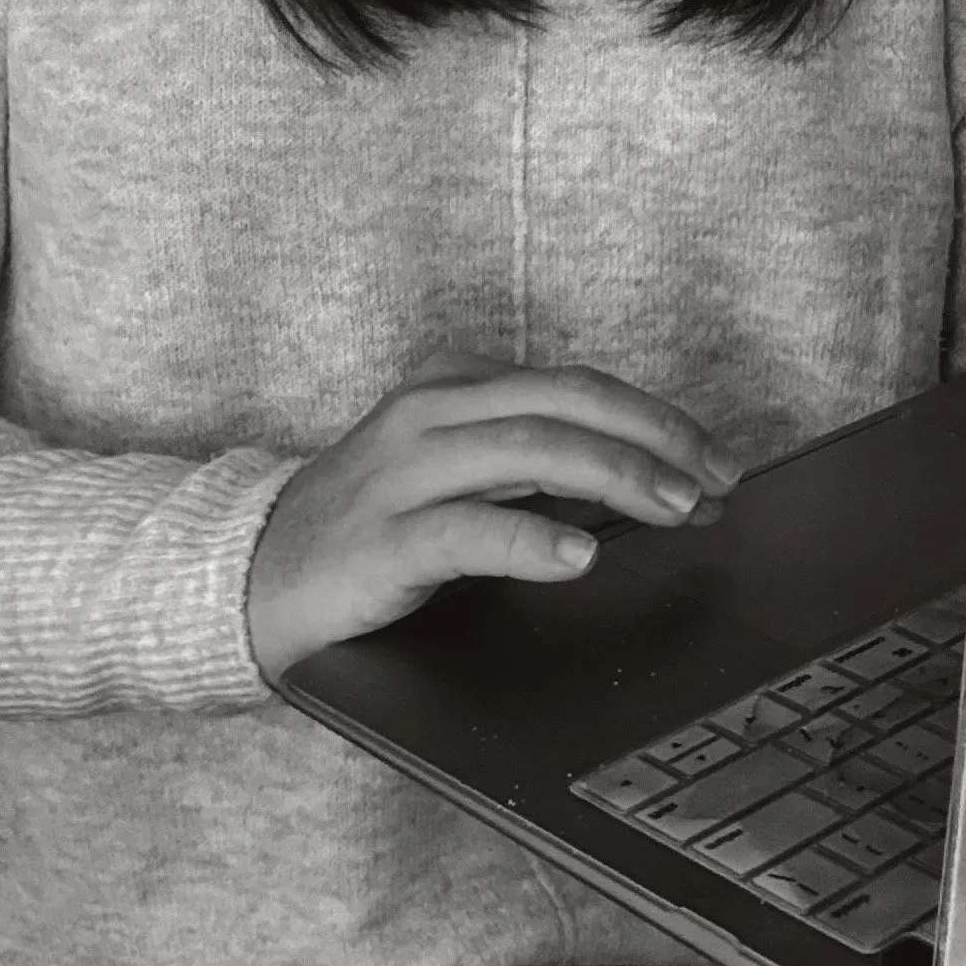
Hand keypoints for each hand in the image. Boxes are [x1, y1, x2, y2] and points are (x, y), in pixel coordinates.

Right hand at [246, 346, 741, 679]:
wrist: (248, 579)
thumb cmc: (369, 528)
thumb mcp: (456, 475)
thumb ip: (534, 465)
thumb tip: (646, 479)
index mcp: (453, 387)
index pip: (576, 386)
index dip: (657, 418)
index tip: (716, 459)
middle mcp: (429, 414)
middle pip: (564, 404)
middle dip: (654, 438)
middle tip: (716, 481)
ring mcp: (401, 473)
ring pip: (529, 450)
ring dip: (617, 477)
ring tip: (677, 507)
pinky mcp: (380, 540)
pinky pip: (468, 530)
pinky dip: (533, 539)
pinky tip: (580, 554)